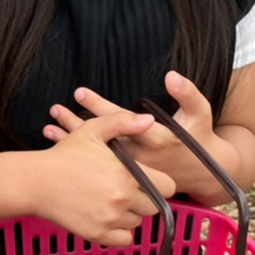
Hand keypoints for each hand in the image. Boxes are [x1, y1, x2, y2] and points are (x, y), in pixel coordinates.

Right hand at [36, 110, 176, 246]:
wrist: (35, 182)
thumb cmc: (63, 155)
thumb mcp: (92, 130)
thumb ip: (122, 122)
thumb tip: (149, 120)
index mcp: (126, 173)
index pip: (167, 187)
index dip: (158, 182)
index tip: (143, 178)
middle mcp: (122, 198)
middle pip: (154, 207)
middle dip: (145, 198)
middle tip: (124, 189)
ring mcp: (110, 218)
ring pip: (138, 222)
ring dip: (130, 214)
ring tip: (110, 200)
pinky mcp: (98, 234)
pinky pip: (125, 240)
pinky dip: (119, 232)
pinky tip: (106, 217)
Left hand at [43, 71, 230, 193]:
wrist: (205, 175)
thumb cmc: (199, 141)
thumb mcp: (200, 114)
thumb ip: (188, 94)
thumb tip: (172, 75)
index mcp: (154, 139)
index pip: (120, 120)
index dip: (99, 106)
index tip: (79, 93)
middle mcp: (140, 156)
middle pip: (102, 138)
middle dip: (77, 124)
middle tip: (55, 109)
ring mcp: (132, 170)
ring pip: (96, 154)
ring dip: (72, 140)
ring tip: (49, 126)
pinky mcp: (128, 178)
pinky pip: (99, 166)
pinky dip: (79, 156)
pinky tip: (61, 146)